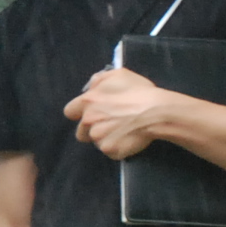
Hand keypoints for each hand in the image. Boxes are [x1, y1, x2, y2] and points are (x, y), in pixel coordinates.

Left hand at [65, 64, 179, 159]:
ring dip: (106, 138)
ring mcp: (99, 138)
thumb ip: (99, 80)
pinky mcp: (110, 151)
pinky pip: (110, 152)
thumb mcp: (118, 75)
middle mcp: (89, 121)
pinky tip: (128, 139)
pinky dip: (118, 147)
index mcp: (87, 102)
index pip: (69, 112)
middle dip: (92, 129)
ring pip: (97, 142)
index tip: (90, 113)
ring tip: (123, 131)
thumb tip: (91, 87)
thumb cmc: (138, 91)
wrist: (156, 111)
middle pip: (81, 132)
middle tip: (110, 124)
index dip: (79, 113)